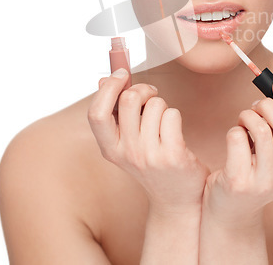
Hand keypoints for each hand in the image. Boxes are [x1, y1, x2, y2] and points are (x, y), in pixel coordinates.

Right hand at [88, 69, 209, 215]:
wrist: (176, 199)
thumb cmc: (151, 162)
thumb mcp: (126, 142)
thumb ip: (114, 112)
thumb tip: (102, 81)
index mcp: (110, 149)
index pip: (97, 114)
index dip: (108, 89)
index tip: (122, 74)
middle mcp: (127, 153)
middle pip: (129, 100)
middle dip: (143, 89)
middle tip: (151, 95)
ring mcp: (150, 156)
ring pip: (155, 104)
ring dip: (162, 105)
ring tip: (163, 120)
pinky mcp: (173, 156)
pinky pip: (172, 115)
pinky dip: (174, 115)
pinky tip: (174, 130)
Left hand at [202, 78, 272, 224]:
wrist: (230, 211)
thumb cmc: (255, 171)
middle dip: (268, 105)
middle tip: (256, 104)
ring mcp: (264, 183)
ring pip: (261, 129)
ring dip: (248, 115)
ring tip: (243, 120)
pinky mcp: (239, 181)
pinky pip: (237, 137)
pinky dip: (234, 129)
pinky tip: (234, 137)